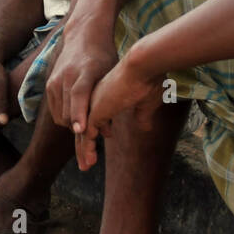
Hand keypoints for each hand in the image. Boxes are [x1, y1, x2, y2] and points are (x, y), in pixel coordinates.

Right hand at [45, 20, 119, 136]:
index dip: (79, 113)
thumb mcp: (112, 76)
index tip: (80, 131)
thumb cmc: (104, 57)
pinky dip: (65, 118)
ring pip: (60, 116)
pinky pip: (55, 112)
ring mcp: (55, 80)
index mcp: (86, 70)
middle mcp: (67, 75)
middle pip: (67, 111)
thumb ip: (109, 103)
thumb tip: (107, 134)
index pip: (79, 94)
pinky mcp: (49, 85)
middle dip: (80, 131)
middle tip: (93, 142)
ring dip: (73, 126)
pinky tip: (78, 118)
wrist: (83, 36)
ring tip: (89, 128)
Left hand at [74, 54, 161, 171]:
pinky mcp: (95, 112)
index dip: (98, 130)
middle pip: (86, 126)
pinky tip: (89, 160)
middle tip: (86, 162)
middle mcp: (97, 99)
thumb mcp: (147, 102)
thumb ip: (143, 115)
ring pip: (84, 133)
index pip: (97, 116)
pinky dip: (86, 148)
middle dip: (86, 146)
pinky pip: (87, 135)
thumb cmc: (149, 79)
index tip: (101, 142)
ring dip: (85, 151)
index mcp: (108, 94)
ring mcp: (94, 105)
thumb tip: (145, 128)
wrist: (143, 66)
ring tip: (85, 167)